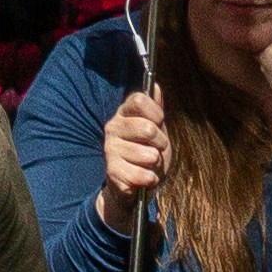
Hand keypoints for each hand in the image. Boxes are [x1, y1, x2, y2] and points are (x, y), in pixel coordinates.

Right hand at [97, 89, 167, 214]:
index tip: (159, 123)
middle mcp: (112, 127)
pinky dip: (151, 179)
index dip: (156, 113)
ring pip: (149, 154)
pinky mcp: (112, 171)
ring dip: (156, 164)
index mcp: (123, 113)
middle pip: (147, 128)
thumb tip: (156, 87)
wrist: (135, 185)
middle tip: (157, 149)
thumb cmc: (147, 153)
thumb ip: (156, 109)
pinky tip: (144, 177)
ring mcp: (110, 149)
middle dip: (161, 143)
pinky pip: (143, 175)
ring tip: (148, 165)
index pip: (139, 100)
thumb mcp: (157, 130)